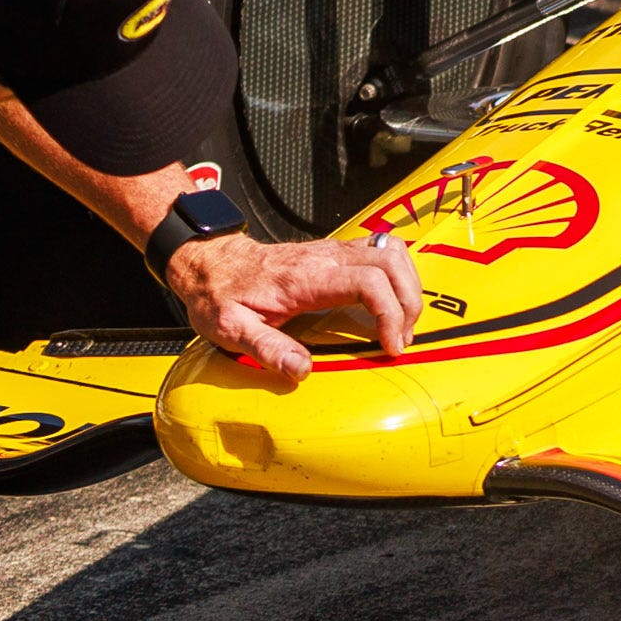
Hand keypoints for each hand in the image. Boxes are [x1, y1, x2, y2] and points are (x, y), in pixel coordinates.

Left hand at [169, 232, 418, 379]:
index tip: (392, 346)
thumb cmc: (221, 296)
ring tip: (401, 322)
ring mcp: (333, 250)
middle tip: (403, 338)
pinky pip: (381, 250)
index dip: (390, 314)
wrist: (210, 263)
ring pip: (392, 249)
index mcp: (306, 277)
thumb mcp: (232, 330)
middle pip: (391, 260)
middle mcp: (326, 256)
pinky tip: (391, 301)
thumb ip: (267, 350)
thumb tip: (301, 370)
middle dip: (409, 300)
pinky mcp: (335, 251)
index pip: (369, 282)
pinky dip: (398, 274)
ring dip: (407, 285)